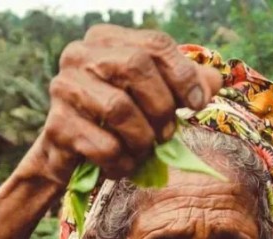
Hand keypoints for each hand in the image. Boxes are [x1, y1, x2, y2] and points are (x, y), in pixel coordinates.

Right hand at [29, 25, 222, 183]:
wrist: (69, 155)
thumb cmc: (117, 120)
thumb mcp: (153, 96)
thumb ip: (185, 84)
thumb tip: (215, 81)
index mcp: (106, 38)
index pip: (154, 44)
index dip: (183, 75)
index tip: (197, 105)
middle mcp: (79, 55)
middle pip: (135, 67)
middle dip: (161, 107)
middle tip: (168, 133)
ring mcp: (63, 88)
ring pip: (118, 109)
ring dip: (142, 139)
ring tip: (144, 151)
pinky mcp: (56, 126)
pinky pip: (105, 146)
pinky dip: (123, 163)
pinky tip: (121, 165)